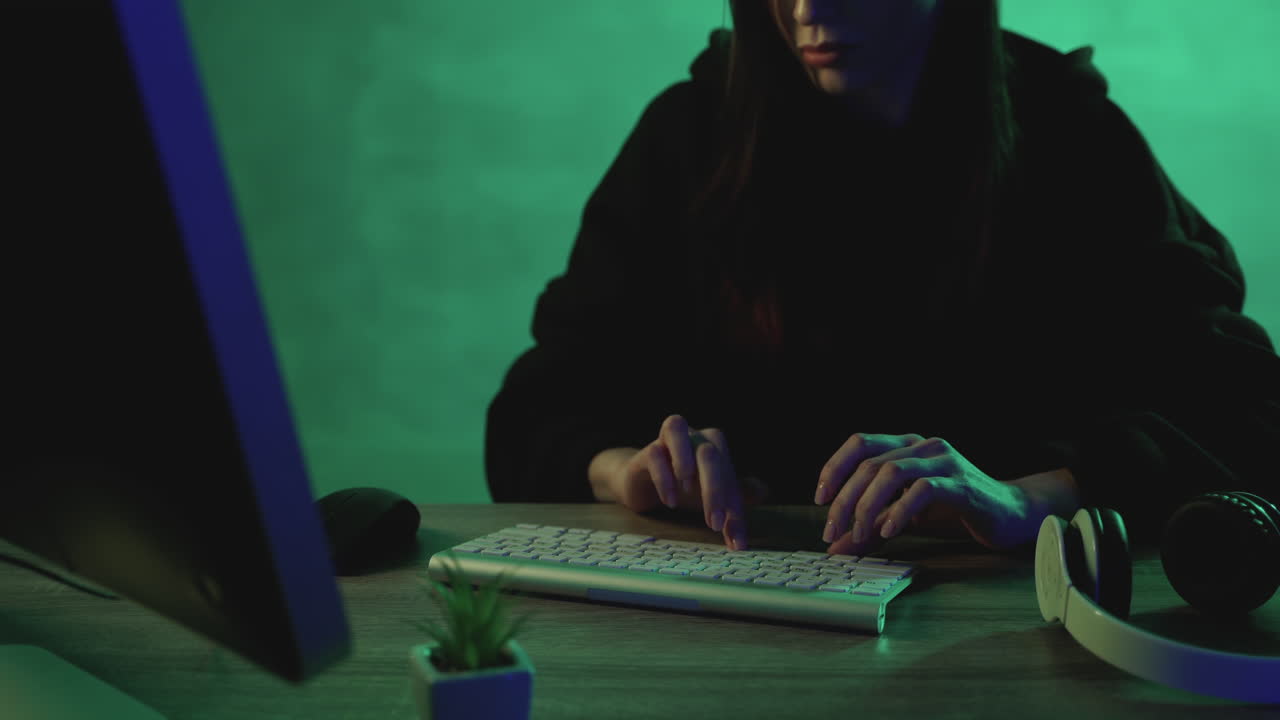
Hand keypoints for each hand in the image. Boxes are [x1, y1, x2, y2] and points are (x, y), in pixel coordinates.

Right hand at [610, 414, 762, 549]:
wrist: (642, 485)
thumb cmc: (683, 488)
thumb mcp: (711, 498)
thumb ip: (735, 499)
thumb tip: (762, 493)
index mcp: (714, 446)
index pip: (729, 475)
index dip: (735, 508)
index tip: (735, 541)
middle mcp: (692, 436)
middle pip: (708, 452)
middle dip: (714, 490)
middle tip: (714, 524)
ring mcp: (667, 440)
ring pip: (678, 429)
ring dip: (685, 459)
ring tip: (687, 491)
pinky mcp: (645, 452)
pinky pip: (654, 453)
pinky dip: (663, 478)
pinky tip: (670, 500)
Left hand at [814, 433, 1034, 554]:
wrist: (1009, 515)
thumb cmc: (953, 512)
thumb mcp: (902, 519)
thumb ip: (869, 528)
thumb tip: (834, 547)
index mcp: (905, 446)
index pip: (859, 443)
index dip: (835, 467)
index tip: (820, 499)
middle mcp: (922, 446)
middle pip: (870, 463)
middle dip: (845, 499)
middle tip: (833, 531)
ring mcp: (943, 461)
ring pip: (891, 472)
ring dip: (868, 505)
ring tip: (860, 534)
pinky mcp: (961, 484)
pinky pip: (922, 490)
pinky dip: (900, 511)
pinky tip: (890, 532)